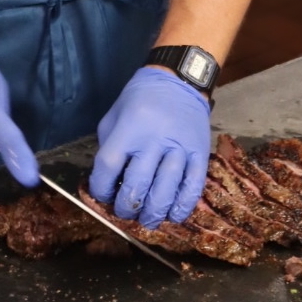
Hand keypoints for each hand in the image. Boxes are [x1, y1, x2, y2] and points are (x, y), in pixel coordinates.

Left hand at [89, 67, 210, 227]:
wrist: (179, 81)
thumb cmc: (140, 99)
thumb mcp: (115, 114)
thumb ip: (109, 145)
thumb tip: (106, 180)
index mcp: (129, 128)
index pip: (108, 166)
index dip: (101, 188)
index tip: (102, 195)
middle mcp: (154, 139)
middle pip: (137, 184)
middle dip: (127, 207)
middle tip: (125, 213)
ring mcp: (180, 148)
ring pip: (166, 190)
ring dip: (154, 213)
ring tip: (147, 221)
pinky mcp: (200, 154)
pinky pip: (193, 186)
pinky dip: (183, 206)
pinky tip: (174, 216)